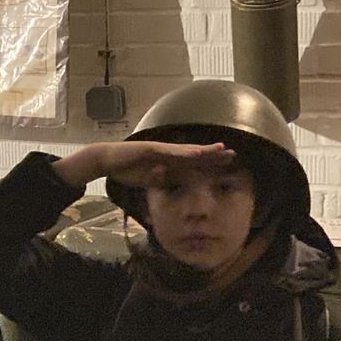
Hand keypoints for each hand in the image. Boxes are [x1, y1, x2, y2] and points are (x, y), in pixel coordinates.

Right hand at [54, 140, 235, 188]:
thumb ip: (162, 182)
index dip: (209, 165)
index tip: (226, 167)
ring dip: (204, 150)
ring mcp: (161, 149)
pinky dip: (184, 152)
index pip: (193, 164)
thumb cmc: (126, 170)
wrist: (107, 160)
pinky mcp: (151, 149)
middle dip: (213, 155)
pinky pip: (171, 152)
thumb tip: (172, 191)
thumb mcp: (149, 181)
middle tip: (233, 155)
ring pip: (187, 151)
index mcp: (169, 162)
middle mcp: (168, 153)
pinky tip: (196, 152)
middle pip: (195, 154)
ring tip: (220, 150)